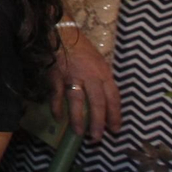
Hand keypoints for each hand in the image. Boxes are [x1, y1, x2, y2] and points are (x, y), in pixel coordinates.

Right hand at [50, 24, 121, 141]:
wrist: (62, 34)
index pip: (113, 97)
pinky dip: (57, 107)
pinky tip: (59, 119)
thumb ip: (102, 80)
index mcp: (104, 73)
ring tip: (79, 133)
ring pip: (77, 101)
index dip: (115, 115)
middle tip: (97, 138)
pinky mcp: (56, 75)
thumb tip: (105, 102)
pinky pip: (58, 94)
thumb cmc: (83, 50)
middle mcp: (90, 75)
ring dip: (78, 119)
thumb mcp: (100, 63)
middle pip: (97, 102)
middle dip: (98, 122)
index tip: (115, 130)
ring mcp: (72, 76)